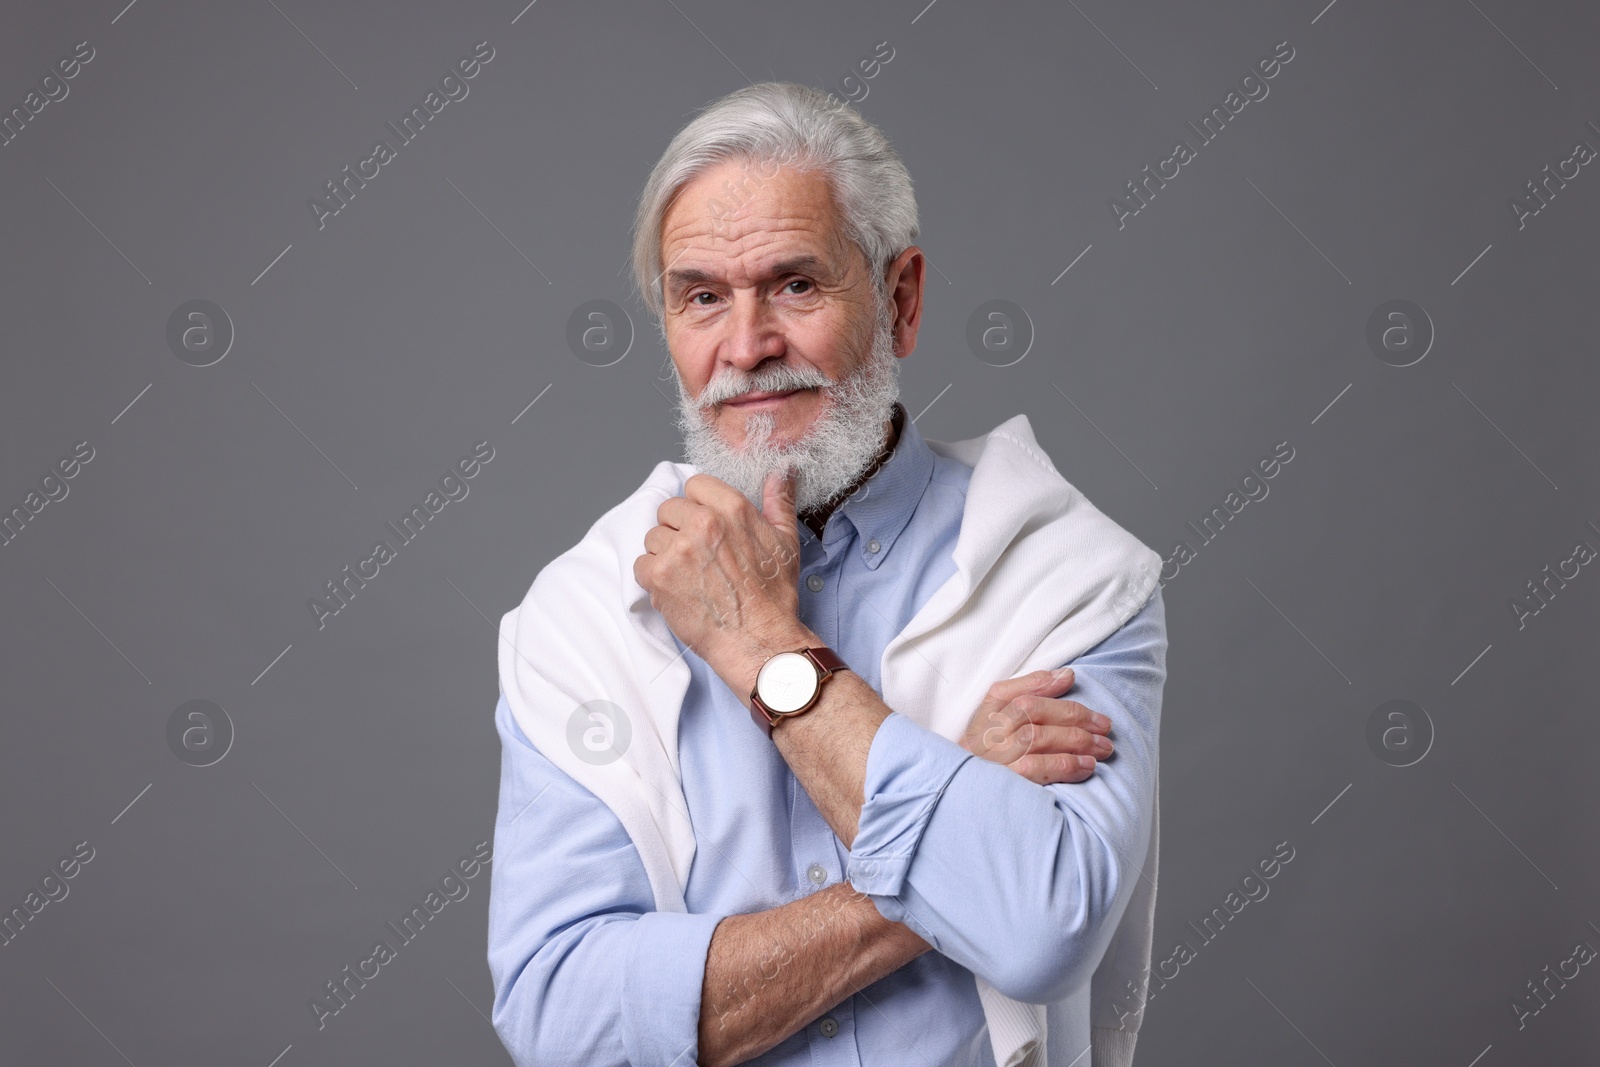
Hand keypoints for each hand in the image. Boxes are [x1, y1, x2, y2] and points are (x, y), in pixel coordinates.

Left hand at [634, 469, 805, 675]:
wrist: (758, 640)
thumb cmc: (773, 596)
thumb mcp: (786, 541)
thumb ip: (778, 501)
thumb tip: (781, 471)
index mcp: (732, 509)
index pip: (695, 485)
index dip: (698, 505)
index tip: (704, 524)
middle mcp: (702, 524)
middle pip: (669, 509)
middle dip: (679, 529)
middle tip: (697, 555)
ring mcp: (677, 550)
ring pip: (653, 537)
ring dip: (665, 553)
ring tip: (688, 574)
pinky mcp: (658, 577)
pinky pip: (641, 564)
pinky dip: (653, 577)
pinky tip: (676, 588)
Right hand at [959, 667, 1113, 784]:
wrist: (968, 804)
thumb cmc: (991, 762)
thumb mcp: (999, 726)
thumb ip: (1028, 694)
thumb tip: (1065, 675)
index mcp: (982, 719)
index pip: (1006, 693)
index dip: (1039, 683)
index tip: (1071, 679)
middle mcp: (984, 737)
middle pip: (1028, 712)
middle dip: (1071, 715)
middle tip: (1104, 726)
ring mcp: (991, 761)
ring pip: (1034, 738)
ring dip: (1074, 740)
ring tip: (1102, 748)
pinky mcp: (1004, 785)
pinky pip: (1034, 769)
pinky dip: (1064, 765)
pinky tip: (1086, 767)